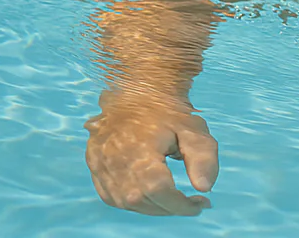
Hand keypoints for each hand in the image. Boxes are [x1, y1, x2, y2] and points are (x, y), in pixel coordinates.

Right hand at [85, 97, 218, 214]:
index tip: (201, 203)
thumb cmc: (170, 112)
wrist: (138, 91)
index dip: (181, 204)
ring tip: (173, 198)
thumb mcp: (194, 129)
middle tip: (191, 202)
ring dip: (153, 207)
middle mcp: (114, 158)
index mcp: (140, 148)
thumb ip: (203, 157)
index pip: (159, 189)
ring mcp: (99, 163)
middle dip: (170, 208)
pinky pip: (112, 196)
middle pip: (142, 200)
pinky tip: (151, 196)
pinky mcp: (94, 165)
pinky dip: (133, 202)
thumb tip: (205, 187)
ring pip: (126, 202)